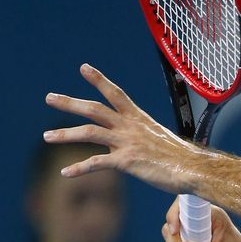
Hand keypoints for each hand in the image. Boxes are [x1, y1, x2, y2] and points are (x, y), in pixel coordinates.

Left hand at [44, 64, 199, 193]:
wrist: (193, 168)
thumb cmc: (180, 157)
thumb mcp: (160, 140)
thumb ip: (143, 139)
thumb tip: (139, 145)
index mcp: (139, 118)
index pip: (116, 93)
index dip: (99, 80)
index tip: (84, 68)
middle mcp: (131, 126)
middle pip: (94, 108)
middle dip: (70, 102)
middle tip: (49, 97)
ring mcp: (128, 142)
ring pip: (90, 132)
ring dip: (65, 133)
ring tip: (47, 136)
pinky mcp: (127, 161)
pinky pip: (96, 163)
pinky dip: (79, 168)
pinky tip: (65, 173)